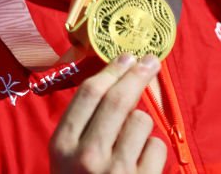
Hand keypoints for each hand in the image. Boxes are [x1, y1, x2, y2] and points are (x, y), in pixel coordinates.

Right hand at [50, 55, 166, 173]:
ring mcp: (117, 171)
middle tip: (150, 61)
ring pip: (141, 120)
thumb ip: (80, 124)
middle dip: (136, 75)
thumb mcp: (64, 155)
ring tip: (132, 139)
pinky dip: (152, 149)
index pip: (89, 94)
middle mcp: (88, 155)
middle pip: (117, 100)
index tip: (126, 58)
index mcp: (63, 144)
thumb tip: (114, 82)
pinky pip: (157, 146)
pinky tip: (141, 160)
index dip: (111, 71)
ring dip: (141, 122)